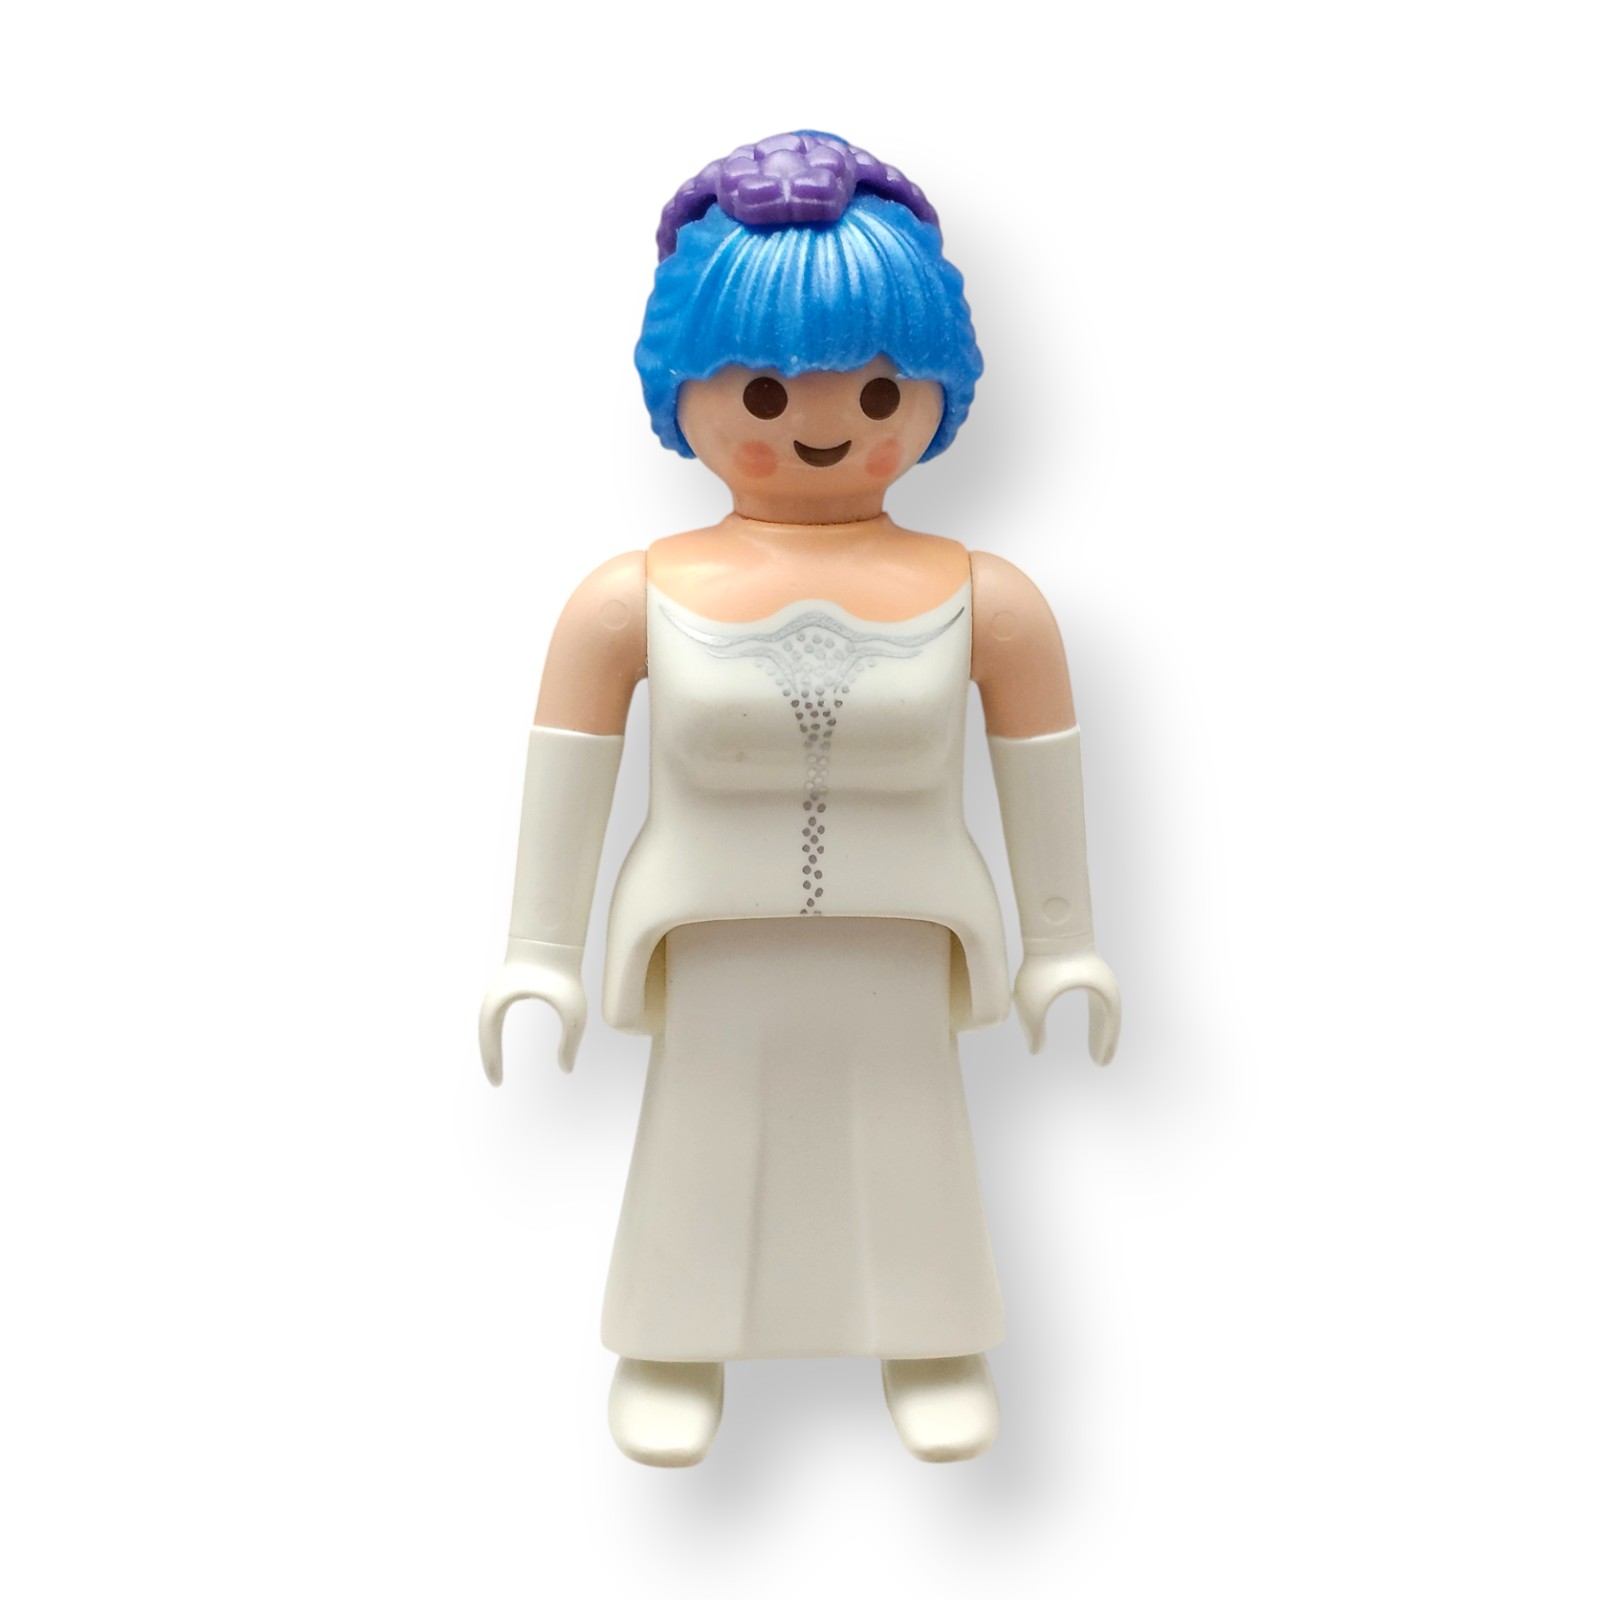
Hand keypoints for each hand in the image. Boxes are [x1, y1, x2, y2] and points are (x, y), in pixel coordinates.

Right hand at [477, 939, 585, 1083]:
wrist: (554, 939)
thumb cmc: (563, 973)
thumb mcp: (572, 1011)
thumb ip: (570, 1042)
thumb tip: (567, 1070)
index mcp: (501, 1003)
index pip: (489, 1039)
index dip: (492, 1062)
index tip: (498, 1083)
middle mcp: (494, 998)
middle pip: (485, 1034)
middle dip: (489, 1058)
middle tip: (496, 1081)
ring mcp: (499, 992)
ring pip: (488, 1026)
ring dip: (492, 1046)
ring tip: (498, 1068)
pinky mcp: (507, 988)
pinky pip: (497, 1017)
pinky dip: (498, 1034)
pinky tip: (505, 1043)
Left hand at [1013, 946, 1120, 1064]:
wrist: (1049, 926)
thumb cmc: (1044, 964)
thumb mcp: (1033, 1003)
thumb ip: (1034, 1030)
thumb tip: (1036, 1051)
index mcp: (1101, 995)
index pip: (1109, 1026)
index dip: (1105, 1045)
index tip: (1100, 1064)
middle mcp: (1103, 985)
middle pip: (1108, 1018)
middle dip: (1103, 1039)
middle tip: (1099, 1060)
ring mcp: (1095, 974)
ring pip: (1102, 1008)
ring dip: (1098, 1026)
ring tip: (1093, 1045)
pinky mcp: (1084, 966)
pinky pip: (1093, 996)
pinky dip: (1091, 1012)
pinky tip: (1085, 1018)